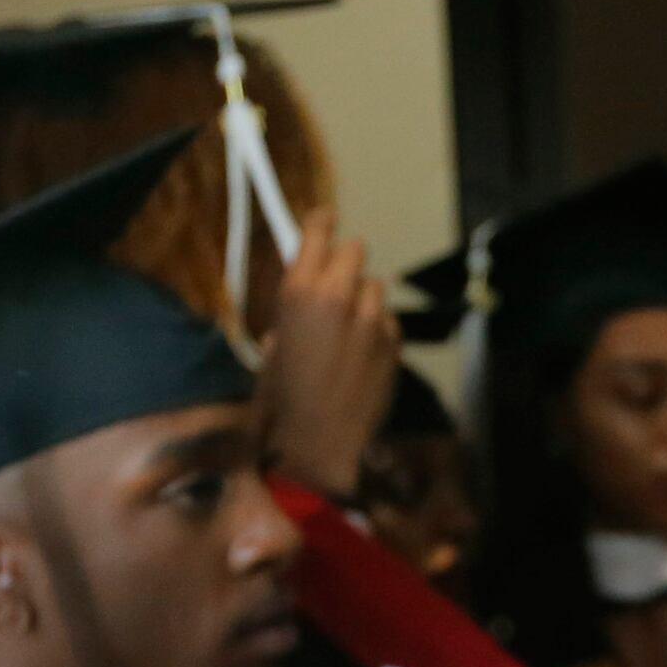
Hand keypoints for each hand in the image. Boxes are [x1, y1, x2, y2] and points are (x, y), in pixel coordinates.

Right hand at [262, 216, 405, 501]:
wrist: (317, 445)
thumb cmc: (282, 400)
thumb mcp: (272, 346)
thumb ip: (292, 311)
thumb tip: (306, 293)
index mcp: (299, 292)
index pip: (318, 232)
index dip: (320, 225)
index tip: (323, 221)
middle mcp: (338, 297)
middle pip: (354, 250)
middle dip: (344, 263)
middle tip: (335, 285)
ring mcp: (371, 319)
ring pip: (374, 288)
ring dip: (362, 302)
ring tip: (346, 334)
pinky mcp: (394, 343)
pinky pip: (388, 322)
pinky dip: (378, 332)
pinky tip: (361, 358)